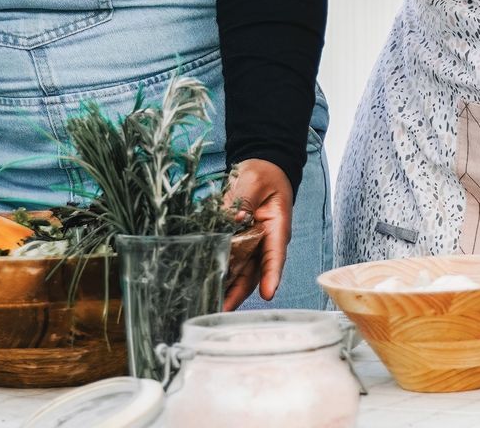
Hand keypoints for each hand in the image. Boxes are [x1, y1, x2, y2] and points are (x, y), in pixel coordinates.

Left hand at [223, 160, 293, 308]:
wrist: (261, 169)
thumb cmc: (263, 175)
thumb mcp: (253, 182)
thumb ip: (243, 200)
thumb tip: (233, 218)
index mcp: (276, 226)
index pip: (275, 254)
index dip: (271, 275)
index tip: (268, 294)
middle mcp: (264, 241)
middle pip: (254, 272)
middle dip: (239, 293)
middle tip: (222, 311)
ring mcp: (251, 245)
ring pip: (240, 273)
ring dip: (227, 290)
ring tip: (209, 307)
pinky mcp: (238, 244)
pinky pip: (228, 263)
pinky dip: (219, 276)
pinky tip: (203, 288)